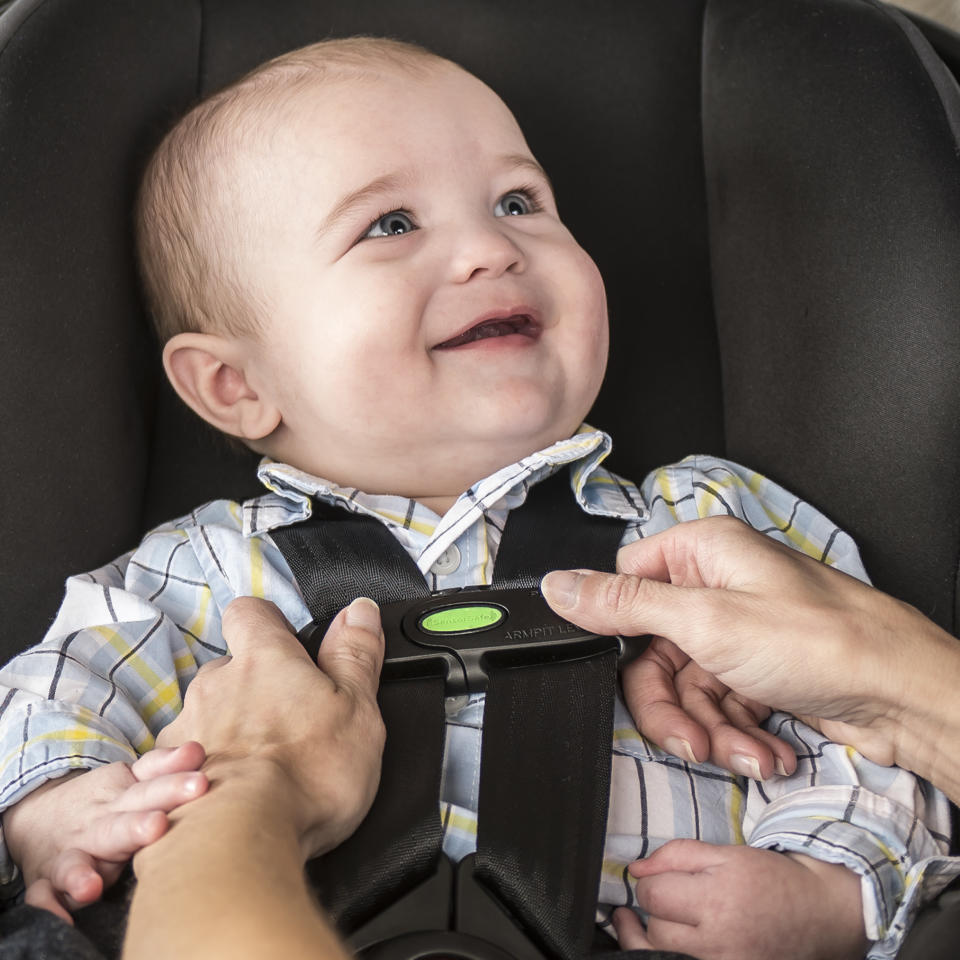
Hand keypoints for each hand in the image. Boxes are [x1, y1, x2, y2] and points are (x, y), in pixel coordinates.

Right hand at [3, 743, 205, 922]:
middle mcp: (96, 824)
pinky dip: (48, 905)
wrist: (38, 816)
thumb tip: (198, 750)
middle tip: (158, 825)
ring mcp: (70, 853)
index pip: (150, 785)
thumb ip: (166, 768)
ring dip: (82, 874)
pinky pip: (44, 896)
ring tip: (94, 885)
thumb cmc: (107, 803)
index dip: (173, 780)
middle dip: (137, 827)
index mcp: (122, 796)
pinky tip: (61, 915)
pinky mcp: (48, 881)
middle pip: (119, 825)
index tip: (199, 778)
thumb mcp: (133, 779)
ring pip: (75, 863)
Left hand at [155, 596, 385, 859]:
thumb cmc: (304, 774)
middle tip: (287, 719)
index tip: (287, 643)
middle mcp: (217, 684)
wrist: (239, 839)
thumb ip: (356, 653)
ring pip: (207, 715)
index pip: (250, 612)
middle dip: (252, 687)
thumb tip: (361, 611)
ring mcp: (187, 728)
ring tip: (262, 766)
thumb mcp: (357, 706)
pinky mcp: (164, 775)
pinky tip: (230, 794)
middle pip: (229, 668)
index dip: (268, 623)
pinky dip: (204, 771)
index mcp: (264, 659)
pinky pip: (182, 761)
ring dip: (229, 731)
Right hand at [542, 515, 935, 772]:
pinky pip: (719, 704)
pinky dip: (736, 734)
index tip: (628, 670)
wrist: (906, 697)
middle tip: (691, 739)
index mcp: (700, 552)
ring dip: (711, 730)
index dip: (622, 634)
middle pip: (652, 651)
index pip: (626, 585)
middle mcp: (716, 586)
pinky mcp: (758, 669)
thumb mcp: (706, 621)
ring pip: (686, 688)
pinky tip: (765, 751)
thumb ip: (623, 604)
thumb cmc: (823, 641)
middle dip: (673, 706)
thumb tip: (558, 585)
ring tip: (748, 751)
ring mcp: (738, 631)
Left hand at [613, 840, 866, 959]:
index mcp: (717, 899)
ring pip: (664, 957)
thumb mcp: (726, 854)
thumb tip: (636, 869)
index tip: (656, 879)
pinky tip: (671, 944)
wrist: (821, 915)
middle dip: (653, 912)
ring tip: (645, 924)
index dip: (649, 882)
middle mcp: (720, 941)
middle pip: (657, 931)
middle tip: (662, 901)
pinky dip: (675, 955)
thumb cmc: (773, 880)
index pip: (654, 895)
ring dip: (656, 938)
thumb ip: (677, 856)